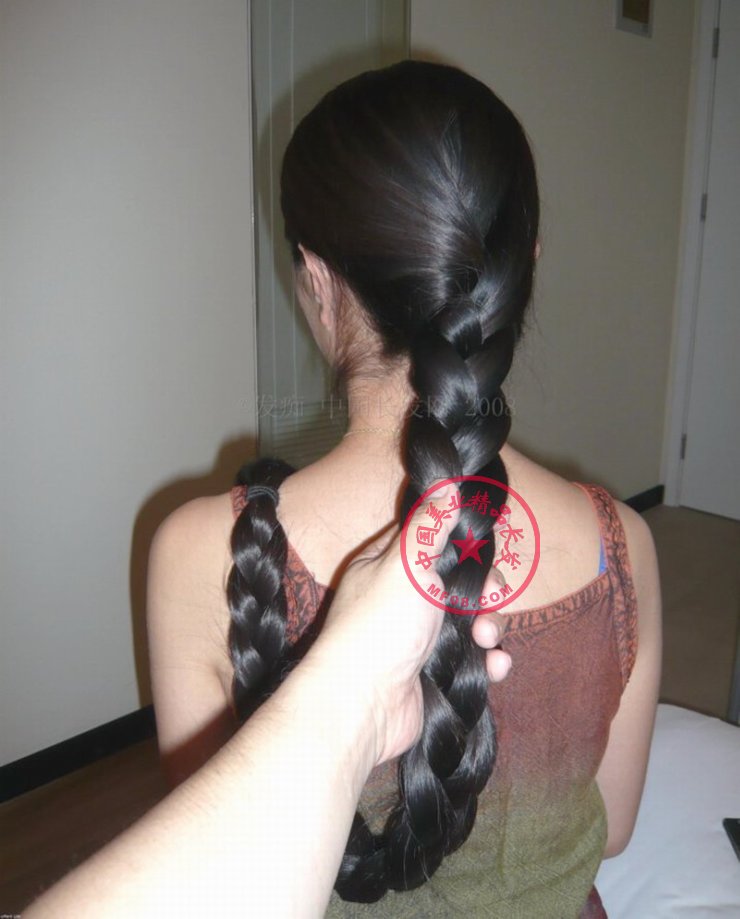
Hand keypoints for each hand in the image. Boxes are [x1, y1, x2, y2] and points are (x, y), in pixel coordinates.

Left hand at [309, 483, 511, 766]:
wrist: (363, 706)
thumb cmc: (380, 626)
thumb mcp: (405, 564)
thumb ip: (429, 524)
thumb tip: (444, 480)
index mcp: (389, 565)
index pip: (431, 538)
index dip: (462, 541)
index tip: (483, 548)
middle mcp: (404, 598)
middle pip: (460, 581)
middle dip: (485, 590)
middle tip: (489, 600)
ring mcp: (419, 638)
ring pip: (472, 620)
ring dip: (490, 627)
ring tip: (485, 640)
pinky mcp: (434, 672)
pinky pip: (473, 659)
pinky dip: (488, 661)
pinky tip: (492, 667)